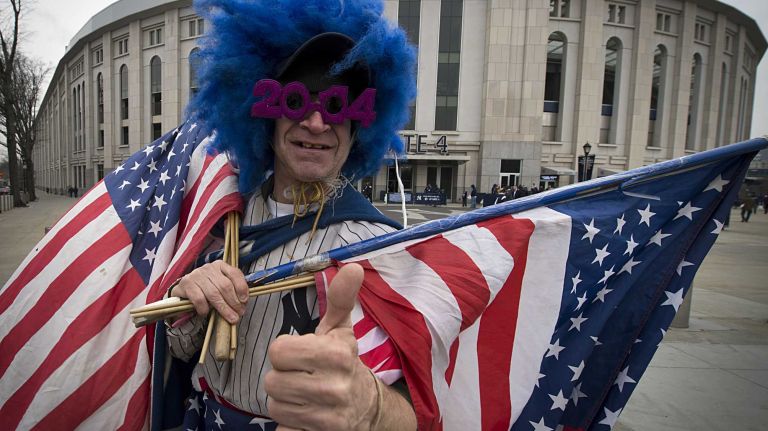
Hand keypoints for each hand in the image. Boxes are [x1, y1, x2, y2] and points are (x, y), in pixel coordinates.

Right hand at [170, 260, 248, 323]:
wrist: (184, 291)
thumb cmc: (206, 289)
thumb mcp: (220, 286)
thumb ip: (232, 291)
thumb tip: (243, 304)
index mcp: (220, 266)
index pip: (235, 273)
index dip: (241, 287)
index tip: (244, 300)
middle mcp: (209, 268)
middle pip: (225, 286)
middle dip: (234, 302)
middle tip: (239, 314)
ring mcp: (196, 275)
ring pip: (213, 294)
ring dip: (224, 308)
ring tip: (230, 317)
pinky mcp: (186, 284)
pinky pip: (199, 299)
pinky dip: (204, 308)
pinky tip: (206, 313)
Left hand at [265, 263, 377, 429]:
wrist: (366, 408)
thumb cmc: (344, 362)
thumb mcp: (340, 330)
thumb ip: (341, 298)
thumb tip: (352, 267)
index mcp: (337, 355)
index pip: (278, 351)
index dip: (285, 352)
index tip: (302, 355)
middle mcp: (334, 387)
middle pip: (272, 381)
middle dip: (283, 378)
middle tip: (302, 376)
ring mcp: (327, 418)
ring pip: (275, 407)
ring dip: (285, 401)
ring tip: (304, 395)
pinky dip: (289, 425)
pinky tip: (306, 416)